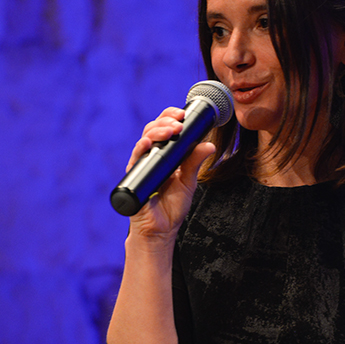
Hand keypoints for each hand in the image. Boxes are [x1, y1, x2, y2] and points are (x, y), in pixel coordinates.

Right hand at [125, 108, 215, 241]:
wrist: (160, 230)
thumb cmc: (172, 206)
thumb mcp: (188, 181)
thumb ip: (195, 162)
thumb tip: (210, 145)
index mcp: (164, 153)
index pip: (165, 127)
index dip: (171, 116)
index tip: (183, 113)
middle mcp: (151, 156)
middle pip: (153, 129)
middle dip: (166, 121)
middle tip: (179, 122)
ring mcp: (141, 165)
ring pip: (144, 139)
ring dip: (157, 131)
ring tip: (171, 130)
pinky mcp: (134, 176)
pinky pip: (135, 159)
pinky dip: (141, 148)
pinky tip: (147, 143)